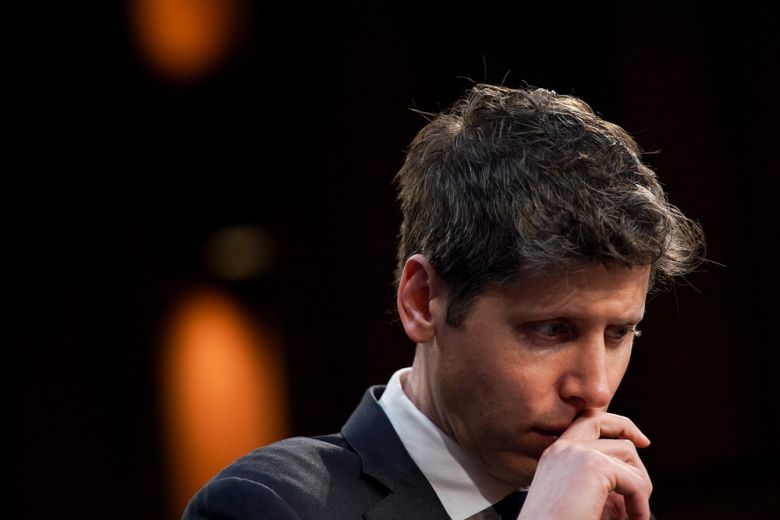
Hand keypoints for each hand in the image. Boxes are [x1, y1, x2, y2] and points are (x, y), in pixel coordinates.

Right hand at [518, 410, 652, 519]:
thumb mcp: (581, 499)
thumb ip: (601, 483)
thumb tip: (634, 475)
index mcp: (555, 455)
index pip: (585, 421)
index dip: (615, 424)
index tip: (639, 440)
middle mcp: (562, 448)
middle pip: (603, 420)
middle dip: (629, 431)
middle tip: (645, 451)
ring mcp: (576, 453)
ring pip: (627, 450)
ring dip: (639, 484)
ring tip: (633, 513)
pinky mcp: (593, 466)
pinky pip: (635, 480)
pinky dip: (641, 504)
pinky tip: (633, 519)